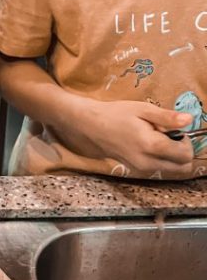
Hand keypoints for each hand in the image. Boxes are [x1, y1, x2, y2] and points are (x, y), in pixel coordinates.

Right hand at [59, 99, 195, 177]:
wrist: (91, 126)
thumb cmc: (116, 114)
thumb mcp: (143, 109)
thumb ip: (167, 117)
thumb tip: (189, 120)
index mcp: (152, 146)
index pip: (186, 154)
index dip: (186, 140)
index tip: (174, 129)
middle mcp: (148, 162)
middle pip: (183, 167)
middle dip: (182, 150)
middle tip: (168, 135)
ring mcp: (141, 169)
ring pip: (173, 170)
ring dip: (172, 155)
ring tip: (156, 138)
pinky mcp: (136, 170)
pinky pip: (159, 169)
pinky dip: (161, 159)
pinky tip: (147, 144)